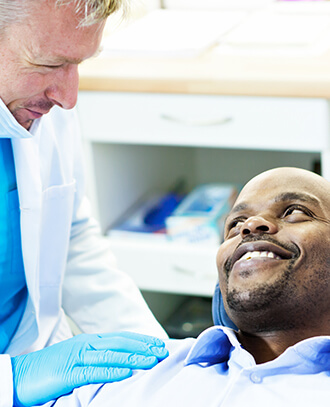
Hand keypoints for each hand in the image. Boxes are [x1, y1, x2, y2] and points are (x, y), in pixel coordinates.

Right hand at [12, 331, 167, 405]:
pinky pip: (94, 372)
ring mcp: (78, 357)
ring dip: (134, 358)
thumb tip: (119, 361)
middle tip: (162, 351)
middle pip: (120, 343)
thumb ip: (97, 356)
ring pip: (112, 355)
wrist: (22, 374)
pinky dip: (112, 372)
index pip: (121, 337)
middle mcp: (86, 344)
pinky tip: (126, 373)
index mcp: (89, 340)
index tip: (158, 344)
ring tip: (152, 360)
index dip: (141, 340)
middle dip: (143, 347)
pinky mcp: (69, 372)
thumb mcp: (78, 357)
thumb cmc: (51, 368)